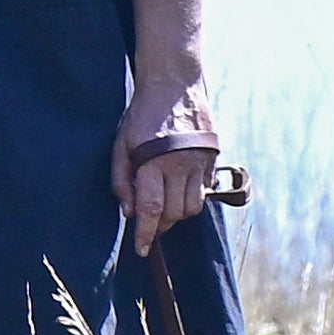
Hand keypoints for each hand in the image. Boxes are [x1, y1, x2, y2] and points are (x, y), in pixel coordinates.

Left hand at [118, 92, 224, 235]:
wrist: (173, 85)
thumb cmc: (141, 116)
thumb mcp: (121, 145)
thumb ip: (122, 180)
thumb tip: (128, 213)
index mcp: (154, 161)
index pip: (152, 209)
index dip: (146, 233)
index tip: (142, 249)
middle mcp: (180, 164)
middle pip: (175, 213)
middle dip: (161, 225)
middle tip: (150, 223)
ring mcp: (200, 162)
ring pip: (193, 207)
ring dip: (178, 214)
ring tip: (165, 205)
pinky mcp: (212, 159)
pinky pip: (204, 191)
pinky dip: (191, 198)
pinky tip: (178, 188)